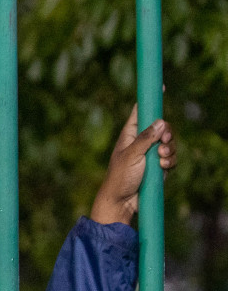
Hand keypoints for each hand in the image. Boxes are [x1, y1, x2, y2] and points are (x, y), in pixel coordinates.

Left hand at [91, 105, 176, 225]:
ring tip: (161, 159)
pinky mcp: (157, 166)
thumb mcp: (132, 155)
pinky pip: (171, 158)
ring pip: (169, 143)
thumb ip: (146, 138)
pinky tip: (163, 167)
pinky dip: (170, 161)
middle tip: (165, 142)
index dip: (150, 101)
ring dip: (169, 150)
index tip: (160, 87)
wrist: (121, 203)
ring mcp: (150, 154)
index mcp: (130, 135)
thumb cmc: (120, 178)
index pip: (140, 112)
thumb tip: (161, 122)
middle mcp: (140, 142)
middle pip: (162, 127)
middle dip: (167, 133)